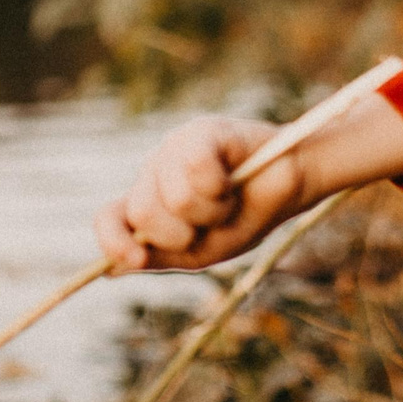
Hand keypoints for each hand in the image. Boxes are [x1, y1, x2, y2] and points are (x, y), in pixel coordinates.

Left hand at [93, 116, 305, 273]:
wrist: (293, 185)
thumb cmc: (246, 216)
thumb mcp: (201, 250)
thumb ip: (159, 255)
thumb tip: (109, 270)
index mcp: (150, 203)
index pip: (109, 218)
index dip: (114, 241)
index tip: (137, 259)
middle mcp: (154, 174)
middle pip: (142, 213)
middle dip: (182, 232)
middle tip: (213, 222)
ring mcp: (174, 150)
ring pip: (173, 198)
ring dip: (211, 211)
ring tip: (228, 198)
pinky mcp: (200, 131)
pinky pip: (195, 167)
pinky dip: (219, 185)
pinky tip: (233, 176)